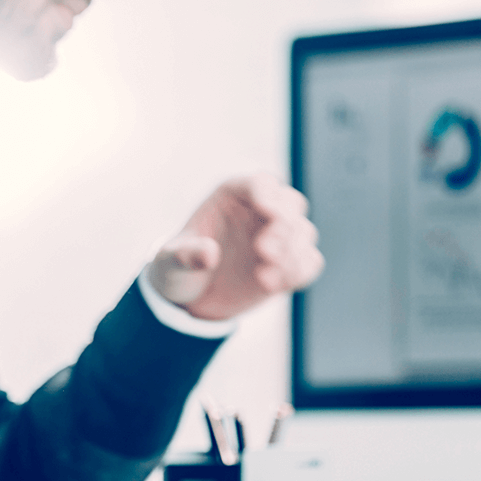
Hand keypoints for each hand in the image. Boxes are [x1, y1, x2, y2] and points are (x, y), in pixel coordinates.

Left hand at [147, 174, 323, 319]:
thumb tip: (209, 255)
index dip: (267, 195)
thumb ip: (186, 255)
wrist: (193, 297)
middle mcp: (261, 211)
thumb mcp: (171, 261)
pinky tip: (272, 286)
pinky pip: (310, 262)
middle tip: (264, 251)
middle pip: (292, 203)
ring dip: (292, 254)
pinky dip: (298, 273)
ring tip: (264, 277)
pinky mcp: (289, 264)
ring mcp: (278, 237)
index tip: (268, 213)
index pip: (261, 183)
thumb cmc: (179, 267)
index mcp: (233, 195)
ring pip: (305, 232)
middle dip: (285, 226)